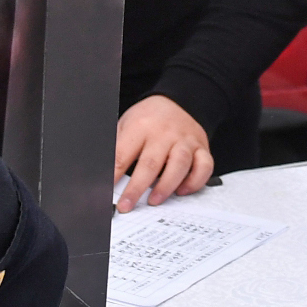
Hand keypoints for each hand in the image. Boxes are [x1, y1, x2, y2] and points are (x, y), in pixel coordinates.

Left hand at [113, 94, 212, 211]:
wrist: (177, 101)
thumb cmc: (148, 119)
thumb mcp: (126, 125)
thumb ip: (117, 148)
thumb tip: (103, 175)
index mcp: (141, 126)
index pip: (123, 155)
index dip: (114, 176)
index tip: (106, 193)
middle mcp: (165, 133)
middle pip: (151, 163)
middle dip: (136, 188)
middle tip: (126, 206)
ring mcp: (185, 140)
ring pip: (179, 165)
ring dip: (166, 186)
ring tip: (153, 201)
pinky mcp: (202, 147)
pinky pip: (204, 166)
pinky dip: (195, 181)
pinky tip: (182, 191)